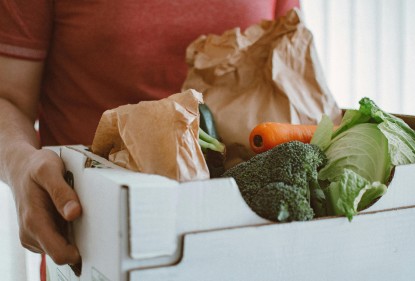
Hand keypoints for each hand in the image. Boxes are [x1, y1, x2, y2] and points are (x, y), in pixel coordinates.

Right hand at [10, 148, 81, 264]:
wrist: (20, 167)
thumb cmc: (36, 166)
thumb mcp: (49, 170)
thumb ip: (61, 192)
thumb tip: (74, 213)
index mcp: (34, 222)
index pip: (59, 253)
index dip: (78, 251)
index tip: (95, 238)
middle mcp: (31, 234)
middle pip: (63, 253)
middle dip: (79, 242)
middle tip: (91, 220)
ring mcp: (33, 235)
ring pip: (62, 247)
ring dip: (74, 235)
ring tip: (77, 212)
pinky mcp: (38, 234)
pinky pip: (59, 240)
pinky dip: (68, 231)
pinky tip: (70, 214)